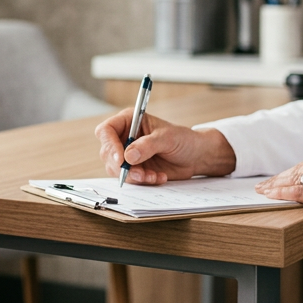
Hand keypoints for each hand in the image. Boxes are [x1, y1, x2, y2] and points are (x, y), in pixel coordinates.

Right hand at [94, 108, 235, 184]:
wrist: (196, 156)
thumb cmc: (184, 139)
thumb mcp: (167, 138)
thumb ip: (147, 146)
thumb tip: (128, 156)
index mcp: (129, 121)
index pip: (106, 131)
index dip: (109, 145)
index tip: (120, 159)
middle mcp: (125, 137)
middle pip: (107, 153)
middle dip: (121, 166)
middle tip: (139, 174)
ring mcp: (128, 154)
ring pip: (116, 169)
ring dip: (133, 176)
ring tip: (152, 176)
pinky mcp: (135, 169)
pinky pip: (129, 179)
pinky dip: (142, 181)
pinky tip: (158, 177)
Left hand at [255, 154, 302, 245]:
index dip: (293, 171)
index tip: (281, 177)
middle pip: (300, 169)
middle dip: (281, 177)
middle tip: (266, 184)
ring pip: (296, 178)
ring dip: (276, 185)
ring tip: (263, 191)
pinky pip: (298, 192)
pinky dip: (281, 193)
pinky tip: (270, 196)